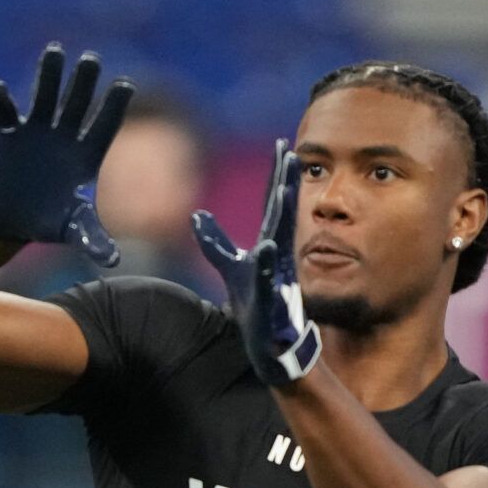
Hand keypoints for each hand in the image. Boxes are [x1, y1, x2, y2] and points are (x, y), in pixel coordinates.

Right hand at [0, 44, 134, 265]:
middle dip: (84, 82)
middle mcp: (65, 136)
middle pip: (78, 104)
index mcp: (87, 155)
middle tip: (91, 58)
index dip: (114, 106)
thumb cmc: (49, 222)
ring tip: (54, 51)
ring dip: (49, 76)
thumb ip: (92, 239)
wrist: (12, 220)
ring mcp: (38, 131)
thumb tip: (112, 261)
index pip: (105, 126)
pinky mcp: (9, 134)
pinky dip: (0, 99)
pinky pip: (5, 111)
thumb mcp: (73, 230)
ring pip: (45, 97)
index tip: (125, 84)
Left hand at [191, 140, 321, 386]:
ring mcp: (278, 275)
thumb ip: (215, 241)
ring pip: (281, 239)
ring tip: (286, 186)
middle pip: (281, 212)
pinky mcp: (271, 299)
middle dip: (286, 181)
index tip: (281, 144)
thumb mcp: (231, 268)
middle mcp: (278, 254)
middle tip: (291, 152)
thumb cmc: (255, 304)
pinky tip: (267, 246)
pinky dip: (268, 262)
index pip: (273, 203)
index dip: (276, 174)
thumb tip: (196, 215)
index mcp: (270, 243)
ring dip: (285, 213)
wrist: (269, 343)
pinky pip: (270, 278)